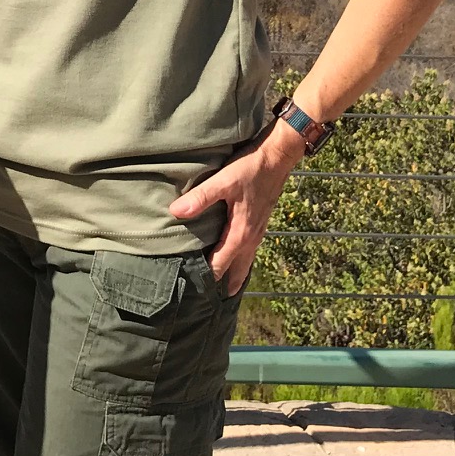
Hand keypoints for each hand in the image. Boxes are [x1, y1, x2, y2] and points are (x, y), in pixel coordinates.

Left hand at [167, 127, 304, 294]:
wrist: (278, 157)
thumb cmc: (251, 168)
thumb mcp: (223, 181)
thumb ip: (200, 198)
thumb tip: (176, 212)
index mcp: (241, 233)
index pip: (221, 264)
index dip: (207, 276)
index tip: (192, 289)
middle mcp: (252, 237)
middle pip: (237, 269)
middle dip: (224, 282)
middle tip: (208, 298)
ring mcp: (259, 231)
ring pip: (246, 260)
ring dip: (235, 273)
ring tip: (224, 287)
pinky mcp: (260, 222)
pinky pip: (250, 249)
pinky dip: (242, 259)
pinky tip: (236, 257)